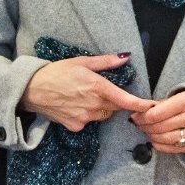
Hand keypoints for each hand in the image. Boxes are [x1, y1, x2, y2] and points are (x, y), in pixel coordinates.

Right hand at [21, 54, 154, 131]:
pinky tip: (74, 106)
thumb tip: (125, 57)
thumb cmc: (56, 72)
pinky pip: (89, 122)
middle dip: (114, 100)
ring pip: (103, 115)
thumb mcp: (81, 62)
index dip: (140, 104)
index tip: (152, 107)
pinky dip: (86, 115)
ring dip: (100, 108)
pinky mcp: (76, 127)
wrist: (32, 90)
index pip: (124, 99)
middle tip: (98, 90)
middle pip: (115, 107)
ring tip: (82, 96)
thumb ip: (106, 62)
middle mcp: (93, 104)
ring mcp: (85, 118)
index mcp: (97, 87)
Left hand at [131, 90, 184, 154]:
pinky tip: (155, 142)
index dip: (142, 117)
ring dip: (151, 137)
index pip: (156, 114)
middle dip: (144, 127)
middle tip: (138, 125)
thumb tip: (142, 113)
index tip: (135, 117)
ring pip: (166, 139)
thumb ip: (165, 104)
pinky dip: (161, 146)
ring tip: (146, 133)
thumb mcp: (184, 95)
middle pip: (159, 127)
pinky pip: (175, 149)